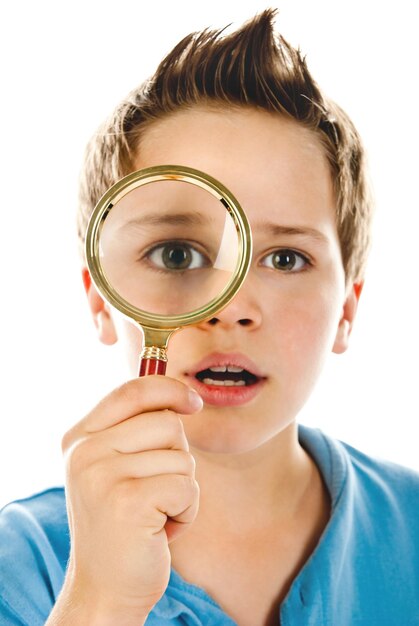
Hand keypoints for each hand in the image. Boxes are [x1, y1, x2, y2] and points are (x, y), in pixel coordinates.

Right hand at [57, 376, 201, 622]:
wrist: (105, 590)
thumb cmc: (123, 526)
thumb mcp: (115, 469)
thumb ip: (135, 430)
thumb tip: (182, 396)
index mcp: (80, 437)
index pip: (132, 389)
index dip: (170, 389)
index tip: (194, 403)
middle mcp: (84, 451)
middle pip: (167, 422)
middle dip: (177, 457)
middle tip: (156, 491)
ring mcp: (102, 475)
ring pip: (182, 456)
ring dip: (183, 489)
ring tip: (156, 513)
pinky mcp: (127, 501)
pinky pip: (187, 487)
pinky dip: (187, 511)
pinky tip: (161, 530)